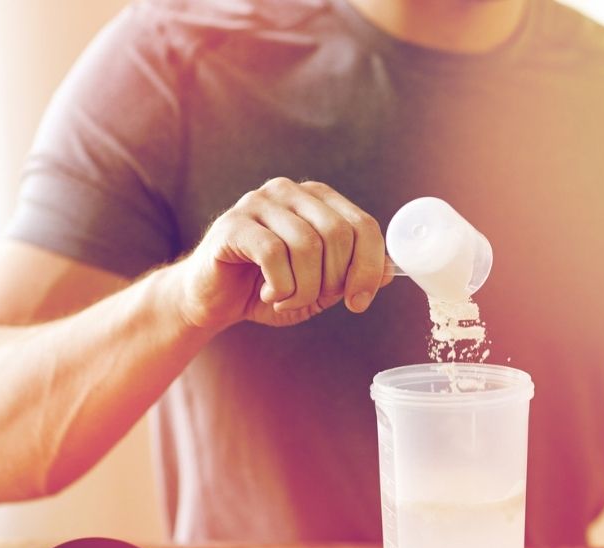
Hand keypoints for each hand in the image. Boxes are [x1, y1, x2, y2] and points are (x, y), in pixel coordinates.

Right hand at [174, 177, 389, 329]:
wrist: (213, 300)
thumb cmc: (268, 288)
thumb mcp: (320, 287)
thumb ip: (352, 275)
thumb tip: (391, 273)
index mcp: (318, 199)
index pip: (363, 226)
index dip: (369, 268)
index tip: (358, 301)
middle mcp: (290, 191)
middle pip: (339, 234)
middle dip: (335, 280)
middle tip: (314, 299)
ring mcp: (258, 202)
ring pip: (307, 246)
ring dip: (304, 288)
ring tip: (287, 299)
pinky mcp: (233, 224)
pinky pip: (274, 254)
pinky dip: (280, 286)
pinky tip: (269, 294)